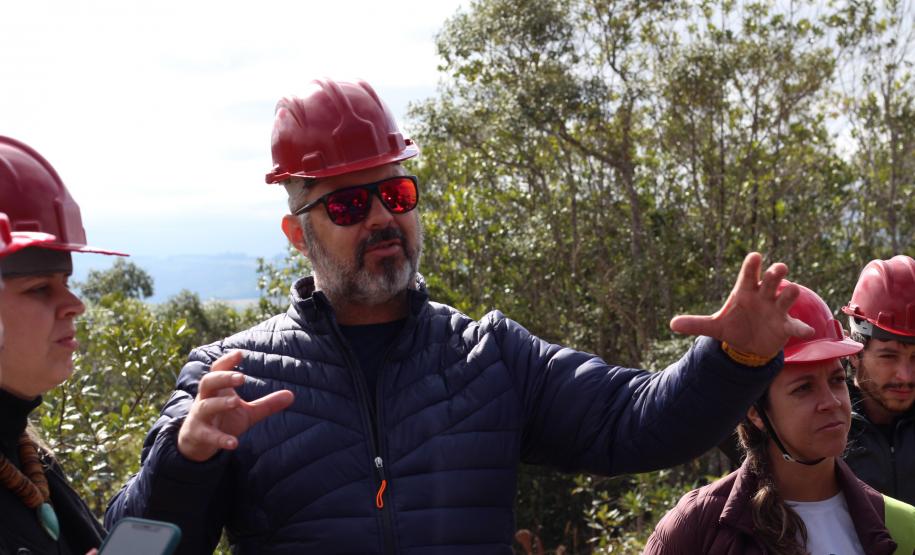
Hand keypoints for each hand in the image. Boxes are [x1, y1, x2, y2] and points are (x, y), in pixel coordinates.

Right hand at [177, 351, 293, 461]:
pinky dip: (220, 438)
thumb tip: (292, 395)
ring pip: (205, 406)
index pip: (218, 370)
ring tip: (236, 402)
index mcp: (217, 390)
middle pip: (208, 382)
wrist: (196, 443)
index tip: (240, 354)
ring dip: (220, 404)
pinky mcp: (198, 434)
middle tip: (241, 377)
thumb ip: (267, 404)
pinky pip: (207, 435)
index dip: (227, 361)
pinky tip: (234, 443)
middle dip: (223, 378)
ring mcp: (200, 417)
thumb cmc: (223, 420)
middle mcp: (205, 399)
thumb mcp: (247, 412)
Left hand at [669, 252, 813, 357]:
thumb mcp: (714, 327)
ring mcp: (777, 310)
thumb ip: (696, 324)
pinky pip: (796, 326)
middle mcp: (764, 296)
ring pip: (787, 297)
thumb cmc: (734, 326)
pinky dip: (802, 328)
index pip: (749, 274)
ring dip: (791, 294)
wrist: (749, 343)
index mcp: (746, 291)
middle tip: (779, 269)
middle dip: (776, 274)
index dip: (752, 265)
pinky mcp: (786, 326)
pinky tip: (807, 331)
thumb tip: (672, 324)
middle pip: (773, 280)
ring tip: (792, 290)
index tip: (755, 255)